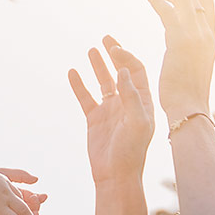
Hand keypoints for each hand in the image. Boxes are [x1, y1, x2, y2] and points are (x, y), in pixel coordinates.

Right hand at [70, 37, 152, 184]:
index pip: (136, 71)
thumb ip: (131, 96)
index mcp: (141, 101)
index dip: (126, 57)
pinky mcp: (95, 119)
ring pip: (103, 82)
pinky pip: (86, 97)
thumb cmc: (131, 151)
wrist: (115, 175)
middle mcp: (127, 102)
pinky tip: (73, 71)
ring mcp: (110, 110)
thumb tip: (122, 70)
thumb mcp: (137, 122)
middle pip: (121, 71)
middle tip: (106, 38)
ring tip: (91, 49)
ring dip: (98, 65)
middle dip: (114, 54)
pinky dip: (79, 84)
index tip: (114, 49)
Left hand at [140, 0, 214, 123]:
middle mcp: (208, 36)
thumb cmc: (188, 99)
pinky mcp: (180, 40)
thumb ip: (189, 54)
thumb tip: (180, 49)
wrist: (190, 109)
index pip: (208, 8)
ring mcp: (196, 36)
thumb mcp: (193, 71)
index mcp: (212, 43)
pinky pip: (167, 9)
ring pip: (183, 0)